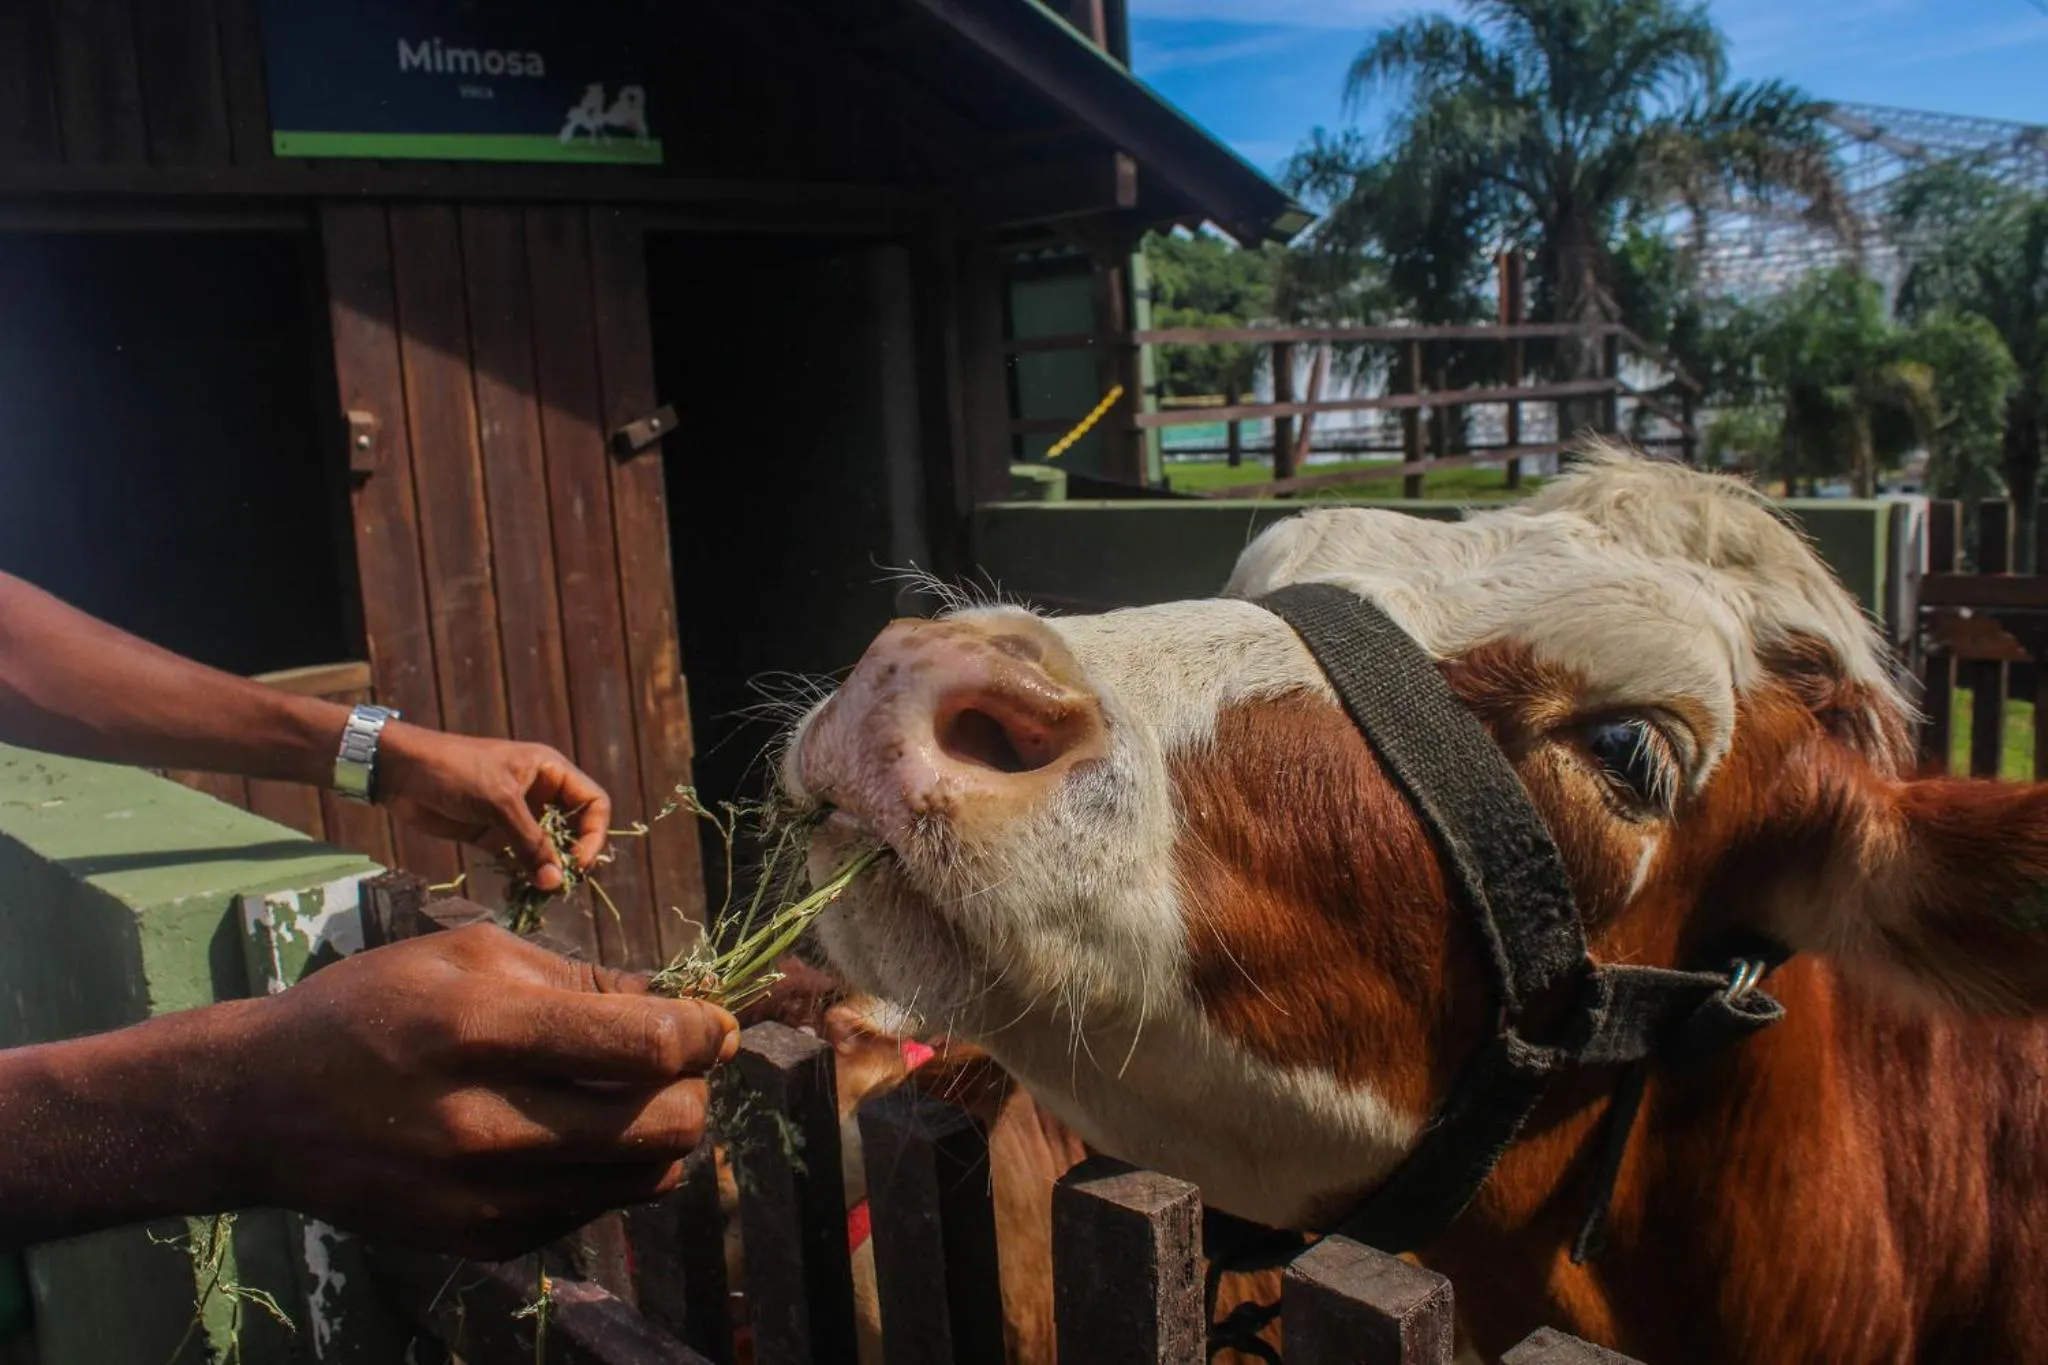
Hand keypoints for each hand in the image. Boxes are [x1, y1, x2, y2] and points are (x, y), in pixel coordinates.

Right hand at [230, 923, 735, 1258]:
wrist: (266, 1106)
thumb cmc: (379, 1006)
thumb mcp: (475, 955)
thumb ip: (586, 979)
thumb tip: (684, 1007)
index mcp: (486, 1030)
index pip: (649, 1046)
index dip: (704, 1032)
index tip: (712, 1022)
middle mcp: (488, 1123)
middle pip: (667, 1125)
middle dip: (696, 1087)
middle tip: (680, 1062)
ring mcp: (484, 1195)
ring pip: (648, 1179)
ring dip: (664, 1133)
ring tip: (635, 1096)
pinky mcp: (482, 1240)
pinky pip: (595, 1208)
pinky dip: (608, 1170)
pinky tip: (572, 1132)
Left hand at [375, 724, 609, 889]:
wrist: (401, 771)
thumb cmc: (455, 771)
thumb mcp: (499, 802)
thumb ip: (529, 843)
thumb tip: (556, 882)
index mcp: (551, 772)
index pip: (594, 804)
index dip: (594, 834)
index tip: (578, 862)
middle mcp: (540, 794)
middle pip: (574, 831)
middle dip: (570, 859)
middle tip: (559, 884)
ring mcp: (517, 816)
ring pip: (546, 850)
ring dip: (545, 873)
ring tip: (538, 894)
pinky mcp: (493, 835)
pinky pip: (518, 861)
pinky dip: (521, 878)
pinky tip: (516, 893)